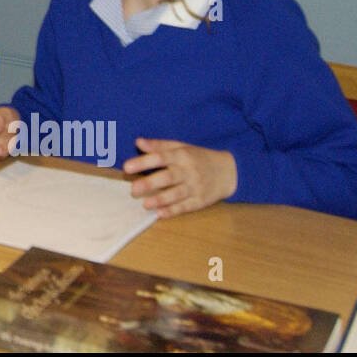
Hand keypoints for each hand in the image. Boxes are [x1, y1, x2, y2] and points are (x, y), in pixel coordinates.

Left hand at [123, 139, 237, 217]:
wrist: (229, 171)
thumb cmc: (198, 158)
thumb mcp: (181, 147)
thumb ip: (159, 146)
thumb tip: (138, 142)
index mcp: (182, 156)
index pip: (161, 157)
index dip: (143, 162)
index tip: (127, 167)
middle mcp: (188, 171)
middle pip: (168, 177)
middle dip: (150, 183)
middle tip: (133, 189)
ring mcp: (195, 187)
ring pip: (177, 194)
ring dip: (160, 199)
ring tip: (145, 204)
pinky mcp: (200, 201)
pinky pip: (186, 207)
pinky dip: (173, 211)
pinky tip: (160, 214)